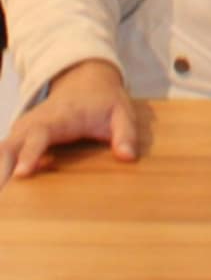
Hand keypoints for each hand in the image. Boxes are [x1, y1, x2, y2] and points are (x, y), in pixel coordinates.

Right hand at [0, 59, 141, 192]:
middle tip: (2, 193)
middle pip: (10, 145)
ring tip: (2, 197)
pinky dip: (1, 168)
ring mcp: (23, 130)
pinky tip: (4, 191)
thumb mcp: (122, 113)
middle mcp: (34, 123)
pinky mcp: (18, 138)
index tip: (21, 173)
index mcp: (59, 117)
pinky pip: (3, 154)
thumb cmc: (104, 101)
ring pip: (2, 150)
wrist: (86, 82)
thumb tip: (128, 157)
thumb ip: (126, 134)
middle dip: (1, 167)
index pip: (39, 135)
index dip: (29, 154)